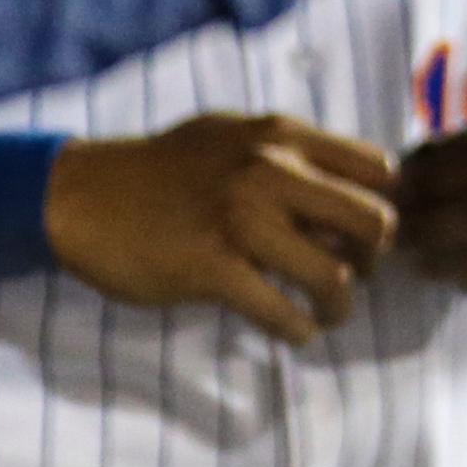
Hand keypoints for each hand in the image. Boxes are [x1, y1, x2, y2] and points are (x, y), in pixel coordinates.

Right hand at [44, 112, 400, 345]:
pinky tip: (295, 331)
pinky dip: (298, 330)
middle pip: (374, 223)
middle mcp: (271, 171)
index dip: (386, 204)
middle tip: (353, 273)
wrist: (81, 195)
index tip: (367, 231)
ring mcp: (241, 221)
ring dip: (340, 307)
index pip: (380, 169)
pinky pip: (281, 311)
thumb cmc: (163, 168)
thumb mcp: (234, 135)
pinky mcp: (211, 268)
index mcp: (283, 136)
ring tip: (327, 314)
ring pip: (334, 276)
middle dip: (373, 258)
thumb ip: (290, 150)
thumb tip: (350, 179)